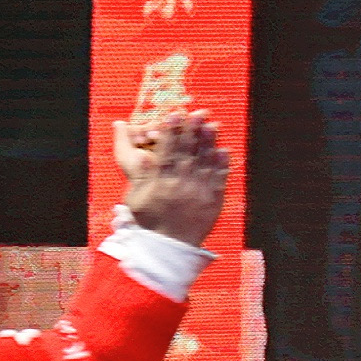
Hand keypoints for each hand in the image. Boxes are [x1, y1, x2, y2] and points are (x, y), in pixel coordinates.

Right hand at [114, 105, 228, 247]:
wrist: (168, 248)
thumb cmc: (149, 221)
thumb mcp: (136, 197)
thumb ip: (139, 173)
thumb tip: (141, 152)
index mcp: (160, 182)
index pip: (166, 150)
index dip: (171, 131)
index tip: (174, 114)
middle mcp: (180, 184)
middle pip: (187, 152)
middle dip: (192, 131)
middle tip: (197, 112)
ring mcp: (198, 192)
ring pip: (205, 162)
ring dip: (209, 142)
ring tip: (212, 125)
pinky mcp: (213, 202)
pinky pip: (219, 180)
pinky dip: (222, 165)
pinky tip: (224, 150)